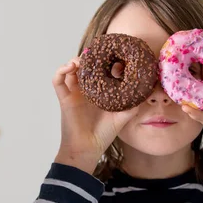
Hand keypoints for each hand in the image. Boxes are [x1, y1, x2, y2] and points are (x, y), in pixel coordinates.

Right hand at [53, 57, 137, 173]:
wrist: (87, 149)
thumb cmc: (103, 135)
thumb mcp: (122, 117)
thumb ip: (132, 105)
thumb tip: (144, 93)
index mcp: (98, 92)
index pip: (99, 71)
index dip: (104, 61)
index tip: (114, 55)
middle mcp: (85, 90)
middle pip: (84, 67)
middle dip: (89, 57)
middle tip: (98, 52)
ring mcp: (74, 93)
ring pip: (70, 70)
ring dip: (74, 60)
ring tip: (82, 59)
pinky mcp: (64, 98)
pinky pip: (57, 81)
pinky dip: (60, 71)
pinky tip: (70, 67)